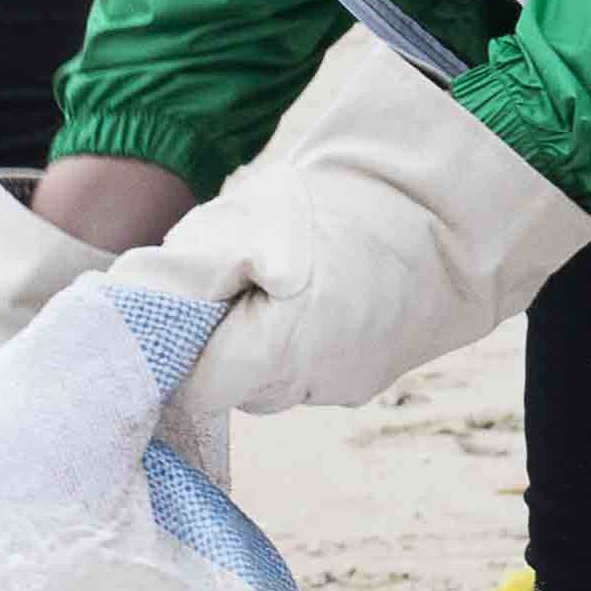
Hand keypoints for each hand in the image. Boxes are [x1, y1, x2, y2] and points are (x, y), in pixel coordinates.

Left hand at [104, 38, 590, 422]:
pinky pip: (317, 359)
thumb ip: (186, 271)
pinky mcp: (376, 366)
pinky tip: (322, 283)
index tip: (187, 302)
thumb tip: (133, 302)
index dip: (182, 343)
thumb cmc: (344, 208)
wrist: (457, 203)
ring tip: (290, 272)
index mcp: (274, 358)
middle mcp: (313, 387)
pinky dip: (308, 328)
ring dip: (268, 330)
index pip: (197, 384)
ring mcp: (350, 381)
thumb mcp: (244, 222)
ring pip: (277, 373)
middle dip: (226, 334)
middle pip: (236, 382)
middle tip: (244, 273)